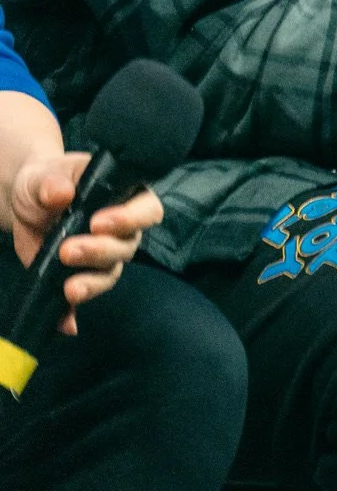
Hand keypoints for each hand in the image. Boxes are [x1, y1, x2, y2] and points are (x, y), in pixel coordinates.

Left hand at [8, 153, 162, 334]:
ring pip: (109, 274)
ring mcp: (102, 256)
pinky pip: (80, 300)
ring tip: (68, 288)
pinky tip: (66, 324)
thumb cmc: (46, 180)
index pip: (147, 210)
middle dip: (100, 252)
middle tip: (69, 250)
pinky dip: (73, 313)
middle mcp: (122, 230)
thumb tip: (61, 193)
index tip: (100, 223)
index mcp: (126, 197)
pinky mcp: (78, 276)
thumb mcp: (46, 175)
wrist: (26, 202)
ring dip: (91, 283)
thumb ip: (54, 182)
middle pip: (126, 247)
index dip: (130, 219)